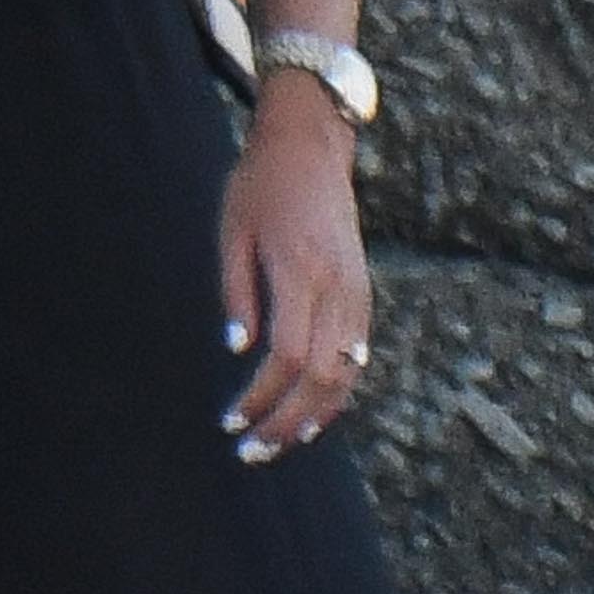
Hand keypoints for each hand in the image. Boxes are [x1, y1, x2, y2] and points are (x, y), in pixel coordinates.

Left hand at [219, 77, 371, 459]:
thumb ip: (236, 292)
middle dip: (284, 421)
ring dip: (314, 415)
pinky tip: (313, 414)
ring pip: (345, 370)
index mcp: (300, 269)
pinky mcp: (362, 287)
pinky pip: (357, 352)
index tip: (232, 421)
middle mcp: (336, 284)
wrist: (310, 141)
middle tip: (251, 452)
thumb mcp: (232, 232)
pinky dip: (337, 389)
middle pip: (319, 375)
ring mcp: (355, 287)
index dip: (259, 397)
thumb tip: (237, 349)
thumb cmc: (260, 184)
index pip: (285, 356)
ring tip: (281, 443)